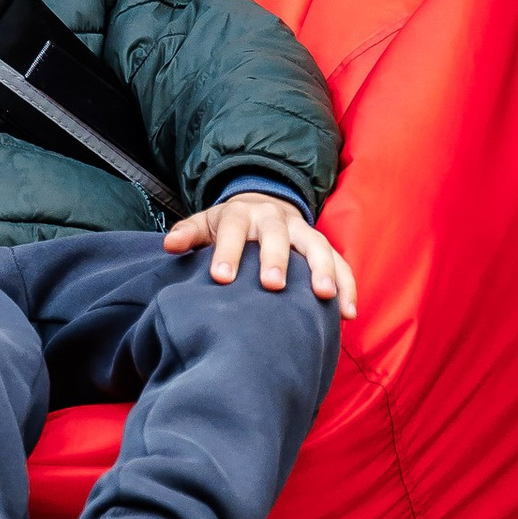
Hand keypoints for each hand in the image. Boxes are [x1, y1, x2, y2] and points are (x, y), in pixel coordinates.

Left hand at [163, 191, 357, 318]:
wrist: (263, 206)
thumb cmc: (228, 225)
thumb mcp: (205, 223)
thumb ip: (188, 234)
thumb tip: (169, 245)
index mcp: (241, 214)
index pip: (232, 229)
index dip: (227, 251)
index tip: (221, 278)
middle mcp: (274, 219)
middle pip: (276, 235)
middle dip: (276, 258)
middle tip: (272, 285)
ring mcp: (302, 231)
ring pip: (316, 246)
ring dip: (322, 270)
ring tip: (323, 296)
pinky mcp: (323, 247)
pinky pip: (340, 263)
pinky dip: (347, 285)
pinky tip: (348, 312)